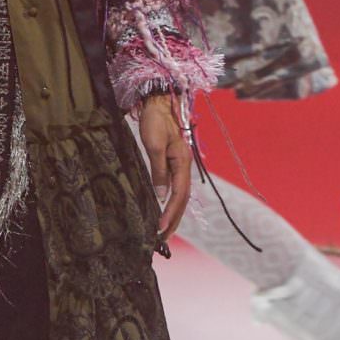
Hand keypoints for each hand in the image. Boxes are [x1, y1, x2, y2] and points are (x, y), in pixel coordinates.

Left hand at [138, 93, 191, 241]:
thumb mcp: (154, 145)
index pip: (179, 194)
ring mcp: (181, 165)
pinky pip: (176, 187)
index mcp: (182, 163)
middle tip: (164, 238)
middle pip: (182, 199)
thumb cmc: (156, 120)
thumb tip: (160, 195)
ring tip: (165, 230)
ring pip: (180, 195)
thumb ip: (158, 171)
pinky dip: (171, 202)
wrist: (159, 102)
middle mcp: (184, 166)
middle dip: (174, 219)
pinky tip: (165, 209)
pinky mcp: (174, 162)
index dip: (171, 212)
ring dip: (174, 213)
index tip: (160, 228)